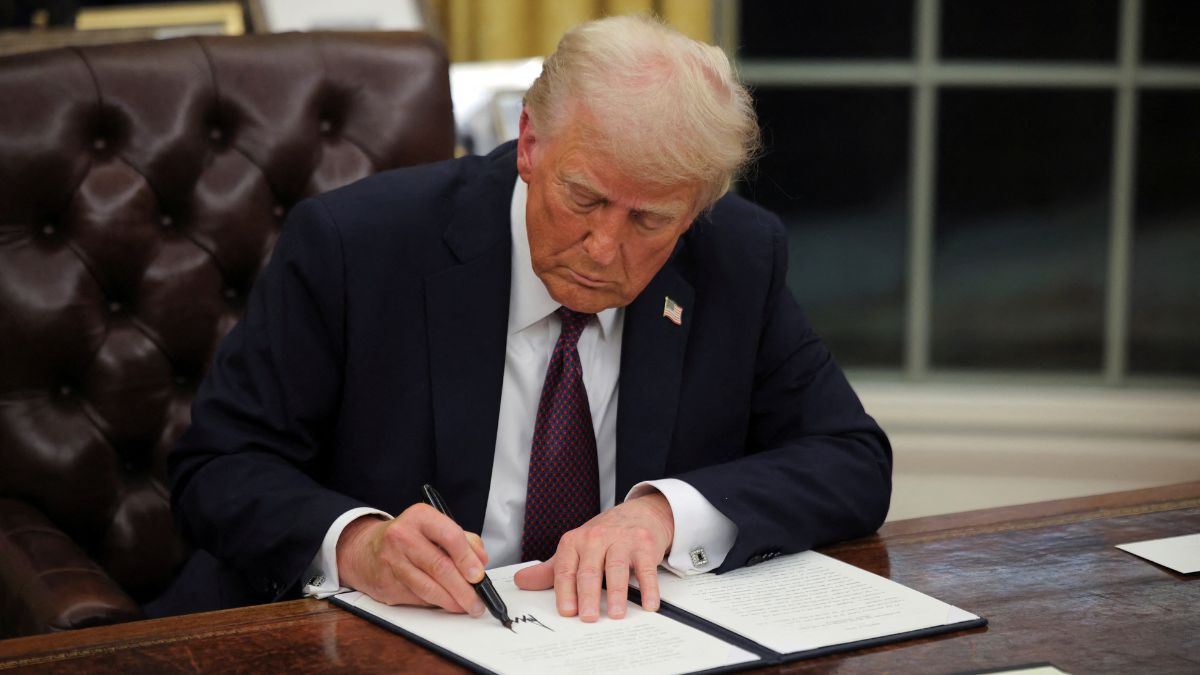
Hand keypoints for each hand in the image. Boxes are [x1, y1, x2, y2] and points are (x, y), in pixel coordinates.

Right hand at [336, 505, 488, 615]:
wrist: (366, 549)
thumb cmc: (409, 537)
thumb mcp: (435, 527)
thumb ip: (464, 541)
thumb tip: (480, 563)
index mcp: (420, 517)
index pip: (450, 537)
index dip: (468, 559)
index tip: (479, 576)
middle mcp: (403, 537)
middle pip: (440, 567)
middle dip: (464, 589)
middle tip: (478, 600)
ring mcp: (392, 562)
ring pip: (428, 588)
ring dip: (452, 602)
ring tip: (466, 606)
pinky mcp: (387, 584)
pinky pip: (418, 598)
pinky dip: (435, 603)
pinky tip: (445, 603)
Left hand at [513, 492, 673, 621]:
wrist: (639, 513)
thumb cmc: (604, 536)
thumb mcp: (575, 549)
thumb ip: (550, 570)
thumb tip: (521, 581)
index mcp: (575, 541)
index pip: (565, 569)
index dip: (565, 591)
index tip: (567, 611)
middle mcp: (596, 538)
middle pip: (589, 570)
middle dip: (588, 595)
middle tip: (588, 617)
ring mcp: (622, 540)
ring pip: (616, 568)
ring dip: (617, 593)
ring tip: (616, 614)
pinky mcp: (644, 545)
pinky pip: (646, 568)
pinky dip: (648, 588)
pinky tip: (648, 603)